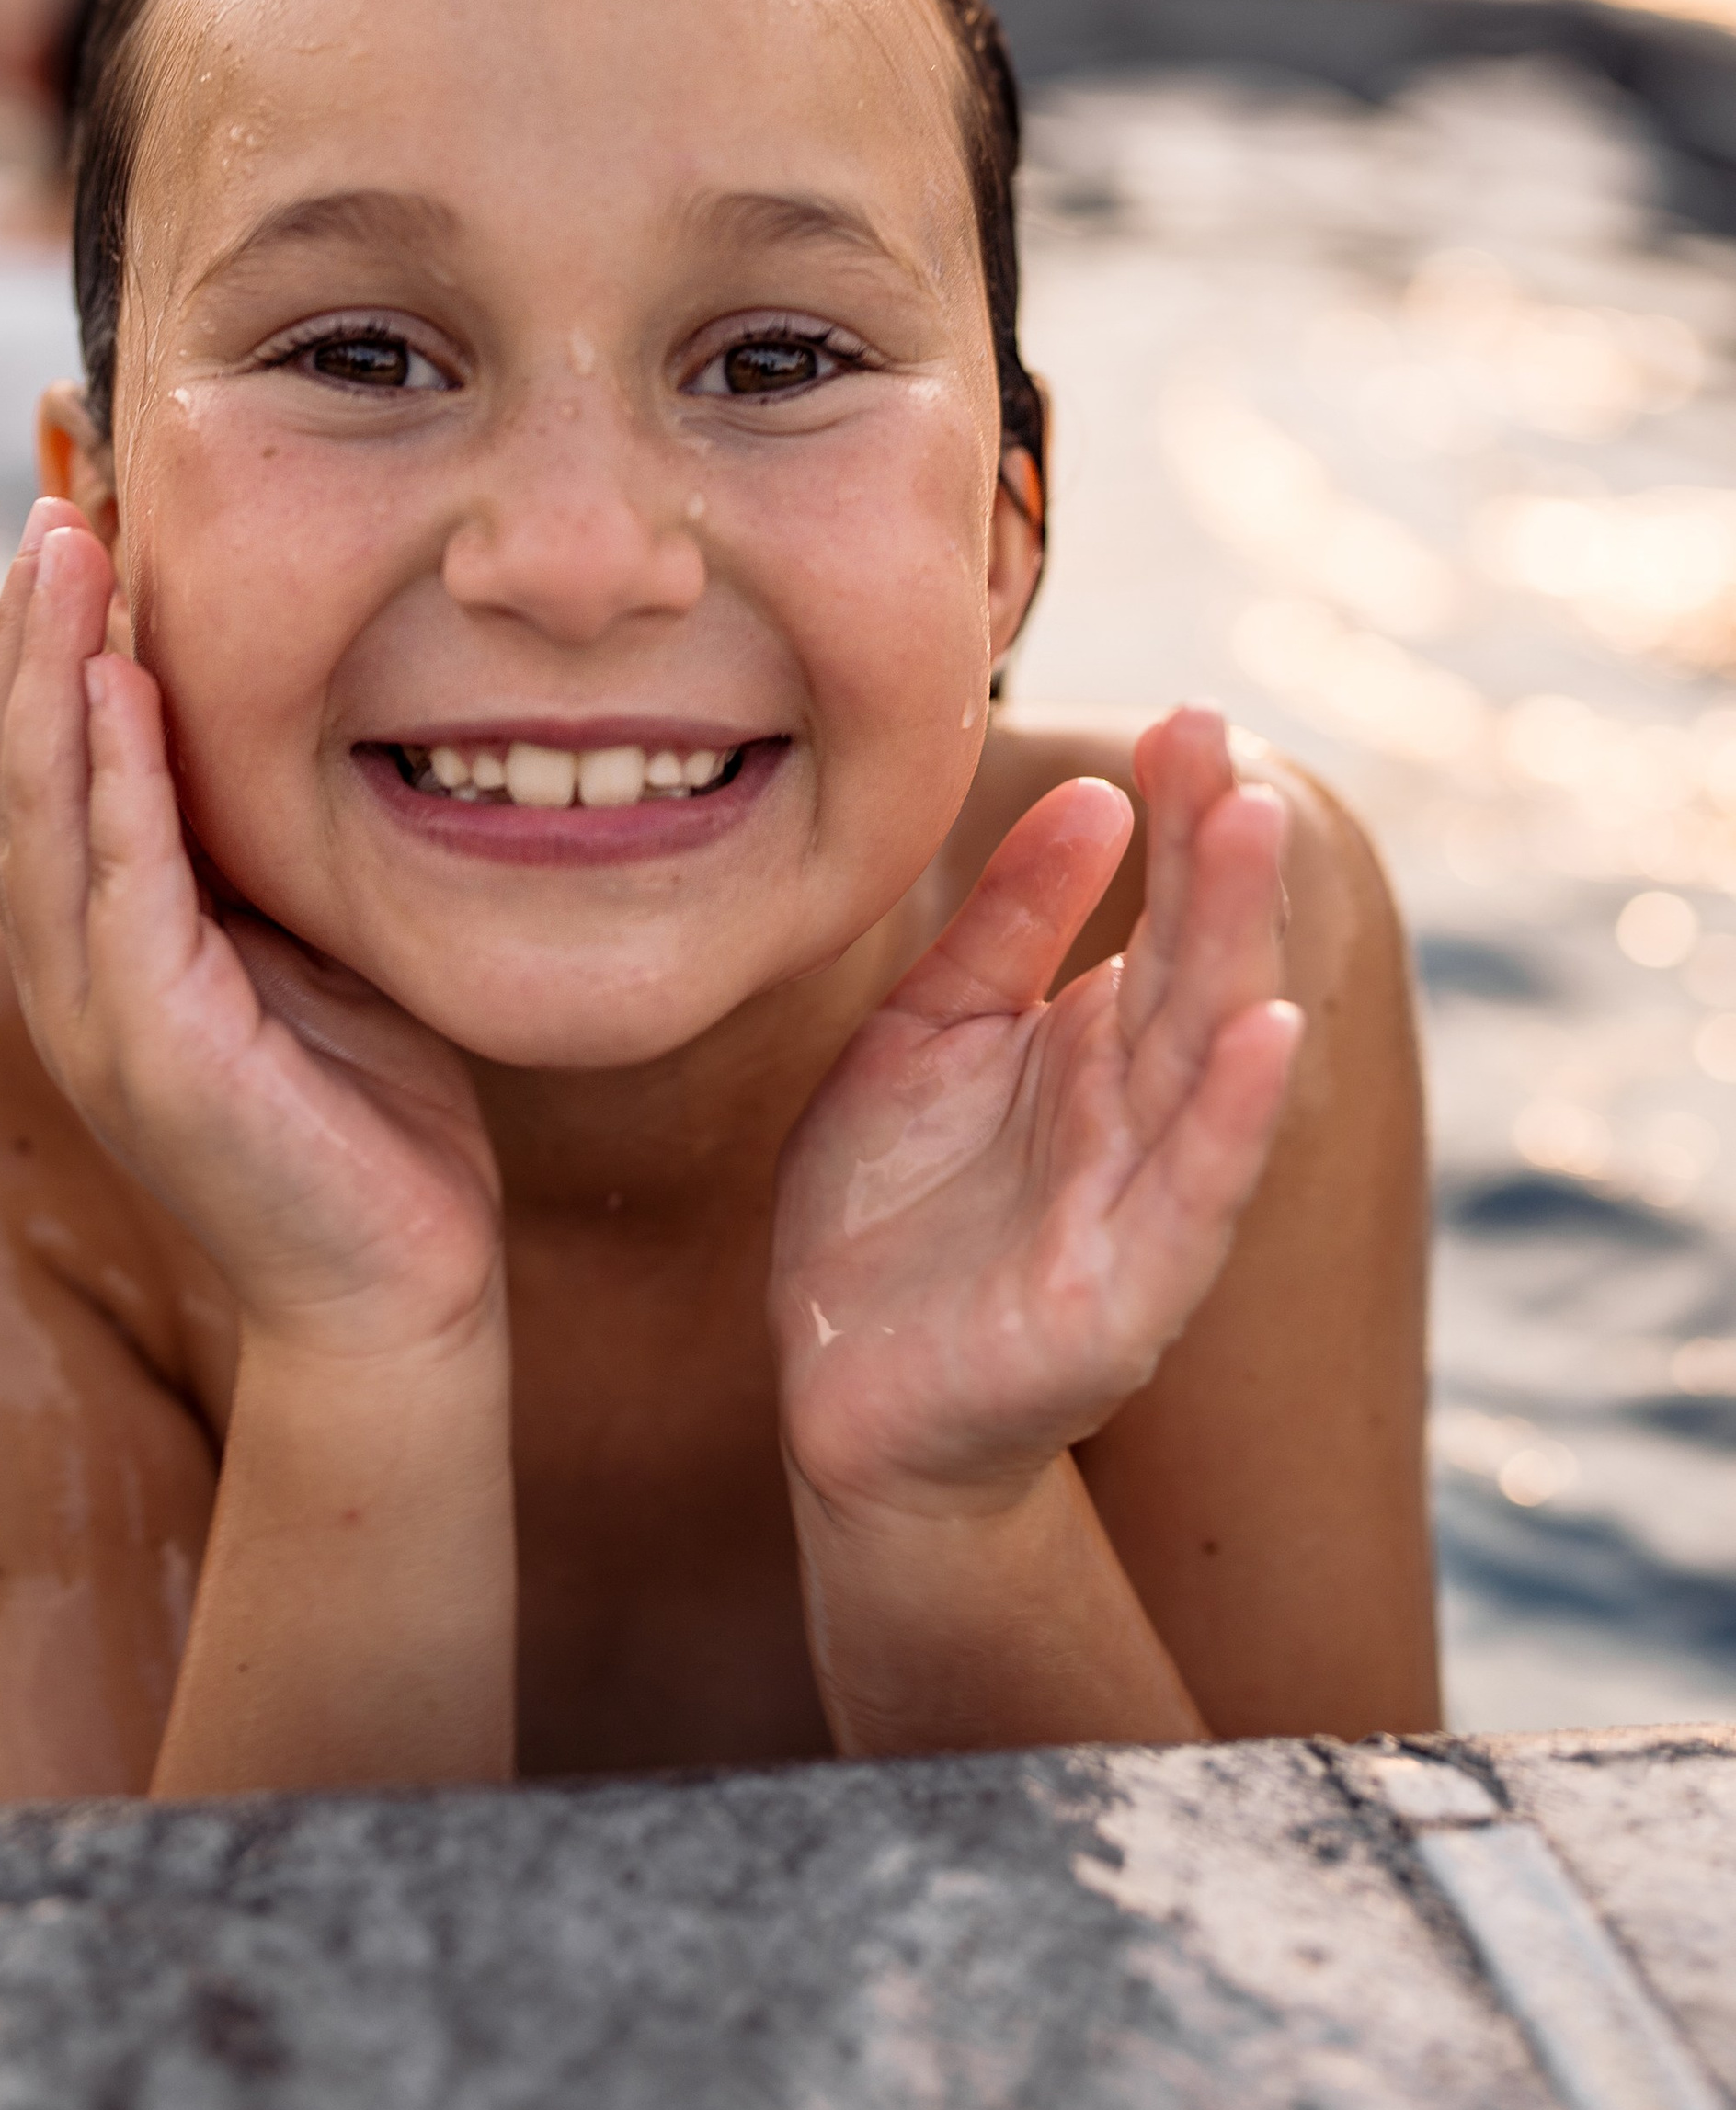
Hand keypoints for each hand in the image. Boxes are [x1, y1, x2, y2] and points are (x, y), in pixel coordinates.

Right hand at [0, 502, 503, 1362]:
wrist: (400, 1286)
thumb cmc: (367, 1109)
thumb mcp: (302, 937)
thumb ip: (253, 841)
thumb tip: (270, 706)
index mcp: (99, 943)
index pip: (41, 768)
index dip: (45, 646)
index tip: (76, 519)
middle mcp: (71, 974)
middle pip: (9, 770)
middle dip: (27, 629)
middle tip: (53, 502)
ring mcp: (97, 1019)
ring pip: (35, 814)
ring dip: (45, 672)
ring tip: (64, 552)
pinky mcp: (153, 1058)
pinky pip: (119, 890)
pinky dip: (112, 779)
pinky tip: (118, 686)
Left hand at [771, 709, 1298, 1518]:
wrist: (842, 1395)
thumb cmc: (888, 1214)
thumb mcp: (927, 1035)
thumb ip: (1007, 926)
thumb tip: (1094, 795)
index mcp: (1093, 1045)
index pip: (1160, 911)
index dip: (1177, 815)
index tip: (1185, 714)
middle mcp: (1134, 1113)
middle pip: (1195, 963)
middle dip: (1214, 853)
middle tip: (1221, 739)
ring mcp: (1136, 1203)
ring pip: (1204, 1055)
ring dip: (1238, 944)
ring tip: (1255, 832)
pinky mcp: (1120, 1299)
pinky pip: (1191, 1197)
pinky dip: (1233, 1117)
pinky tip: (1267, 1033)